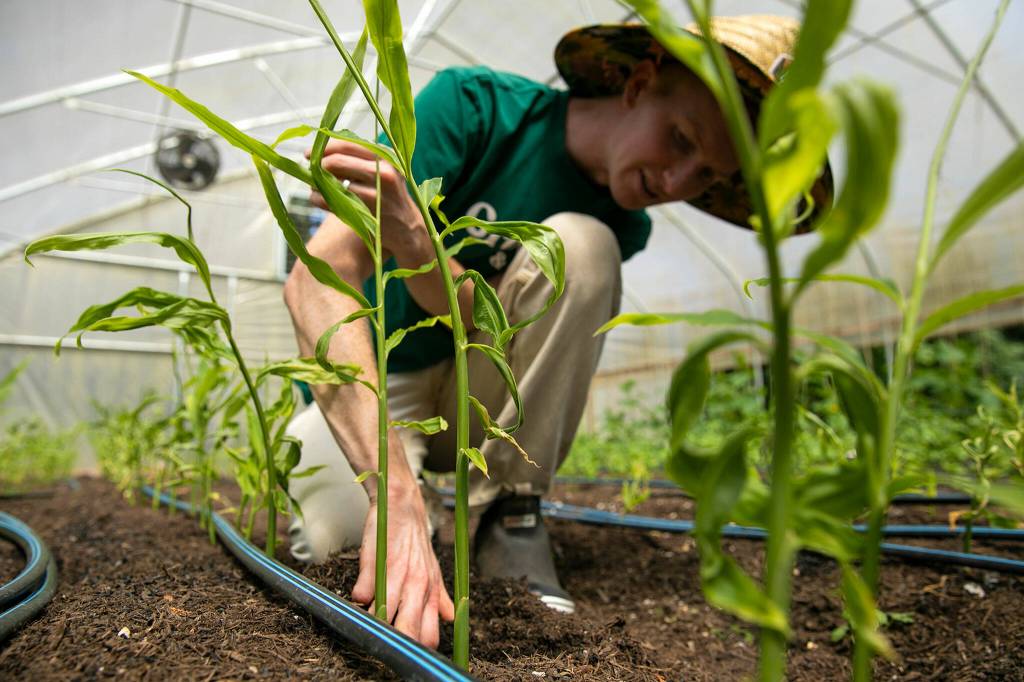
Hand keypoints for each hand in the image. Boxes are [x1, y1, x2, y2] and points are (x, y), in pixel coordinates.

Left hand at [308, 140, 430, 263]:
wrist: (407, 228)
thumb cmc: (388, 196)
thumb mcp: (382, 171)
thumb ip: (358, 158)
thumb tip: (320, 150)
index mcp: (385, 155)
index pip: (347, 144)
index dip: (324, 147)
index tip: (308, 153)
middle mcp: (383, 170)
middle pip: (337, 162)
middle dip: (317, 165)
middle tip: (309, 171)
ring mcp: (378, 192)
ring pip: (332, 182)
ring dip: (315, 183)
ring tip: (314, 186)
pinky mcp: (370, 211)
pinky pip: (333, 201)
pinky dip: (318, 198)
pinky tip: (317, 198)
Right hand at [350, 494, 454, 647]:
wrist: (402, 504)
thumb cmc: (414, 540)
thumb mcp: (433, 569)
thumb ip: (440, 597)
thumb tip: (451, 618)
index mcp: (431, 591)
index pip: (429, 636)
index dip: (416, 648)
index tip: (404, 649)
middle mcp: (418, 586)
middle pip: (408, 631)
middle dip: (394, 641)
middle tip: (383, 639)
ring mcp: (396, 576)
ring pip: (383, 615)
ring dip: (372, 621)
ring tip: (367, 616)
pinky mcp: (375, 565)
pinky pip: (362, 594)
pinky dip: (358, 599)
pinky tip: (359, 594)